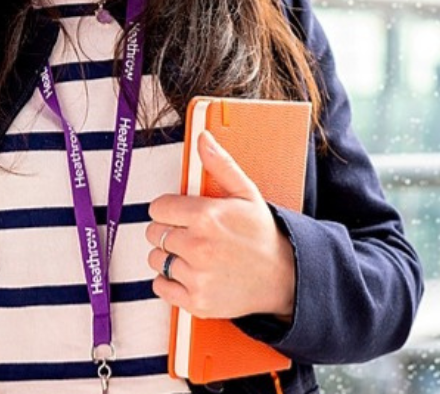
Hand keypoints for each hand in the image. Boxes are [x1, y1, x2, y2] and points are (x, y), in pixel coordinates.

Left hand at [145, 130, 295, 320]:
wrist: (284, 277)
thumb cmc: (262, 234)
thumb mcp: (245, 192)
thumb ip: (219, 164)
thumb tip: (203, 139)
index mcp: (206, 216)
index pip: (158, 208)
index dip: (167, 209)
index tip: (179, 213)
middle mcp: (199, 246)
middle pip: (154, 233)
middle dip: (167, 230)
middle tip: (187, 233)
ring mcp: (197, 276)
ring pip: (156, 259)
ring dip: (168, 255)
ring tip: (191, 253)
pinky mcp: (197, 301)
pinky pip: (160, 286)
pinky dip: (169, 281)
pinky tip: (189, 273)